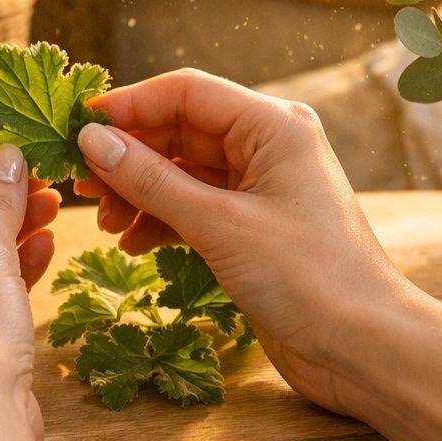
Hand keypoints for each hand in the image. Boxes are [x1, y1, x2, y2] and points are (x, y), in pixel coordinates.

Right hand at [72, 68, 411, 417]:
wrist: (366, 348)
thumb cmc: (308, 278)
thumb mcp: (219, 225)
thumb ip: (151, 181)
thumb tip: (92, 140)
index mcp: (274, 124)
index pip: (186, 92)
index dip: (128, 106)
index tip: (76, 128)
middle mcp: (269, 145)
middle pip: (180, 130)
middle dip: (128, 156)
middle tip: (80, 187)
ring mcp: (262, 187)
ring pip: (183, 171)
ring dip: (139, 192)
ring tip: (104, 223)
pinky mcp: (255, 226)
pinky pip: (195, 206)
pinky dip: (161, 219)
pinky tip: (133, 244)